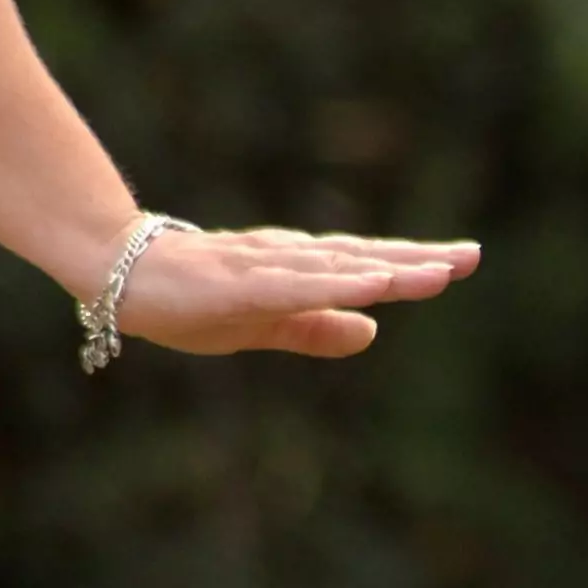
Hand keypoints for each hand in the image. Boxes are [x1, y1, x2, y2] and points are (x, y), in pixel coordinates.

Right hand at [109, 225, 482, 358]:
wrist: (114, 273)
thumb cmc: (188, 299)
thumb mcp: (263, 326)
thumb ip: (317, 330)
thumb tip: (372, 332)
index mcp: (299, 272)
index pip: (368, 265)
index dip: (417, 264)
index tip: (465, 260)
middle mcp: (290, 261)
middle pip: (365, 258)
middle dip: (419, 258)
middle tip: (473, 255)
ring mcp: (265, 269)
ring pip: (338, 269)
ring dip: (387, 269)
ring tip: (436, 273)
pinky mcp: (239, 285)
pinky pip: (296, 286)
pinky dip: (336, 285)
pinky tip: (371, 286)